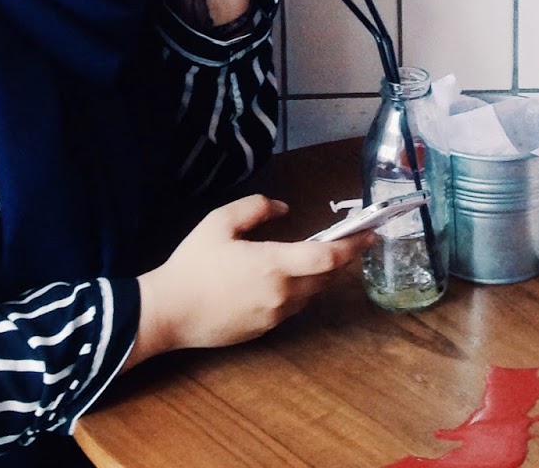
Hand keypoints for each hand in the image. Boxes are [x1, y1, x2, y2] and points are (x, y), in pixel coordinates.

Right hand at [125, 195, 368, 368]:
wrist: (167, 313)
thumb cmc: (193, 263)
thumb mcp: (221, 222)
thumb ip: (257, 208)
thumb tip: (285, 209)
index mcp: (274, 265)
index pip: (327, 257)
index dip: (353, 246)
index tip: (371, 234)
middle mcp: (281, 294)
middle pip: (327, 278)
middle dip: (344, 260)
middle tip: (354, 242)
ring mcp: (273, 316)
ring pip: (312, 295)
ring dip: (323, 277)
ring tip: (325, 256)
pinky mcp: (263, 331)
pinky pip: (293, 308)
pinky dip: (302, 292)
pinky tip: (292, 278)